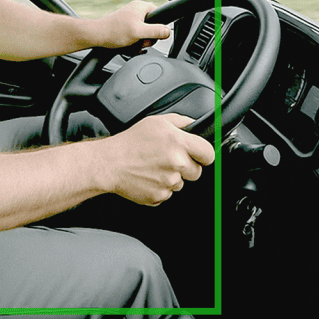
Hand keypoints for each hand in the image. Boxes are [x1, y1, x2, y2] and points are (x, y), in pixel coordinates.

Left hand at [94, 0, 170, 50]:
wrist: (97, 36)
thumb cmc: (114, 31)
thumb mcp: (139, 32)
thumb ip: (156, 31)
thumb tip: (168, 32)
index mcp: (141, 6)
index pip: (160, 15)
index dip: (158, 27)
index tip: (151, 34)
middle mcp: (136, 11)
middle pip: (153, 26)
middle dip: (148, 37)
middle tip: (140, 41)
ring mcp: (131, 19)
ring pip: (145, 33)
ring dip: (141, 42)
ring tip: (133, 44)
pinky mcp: (126, 27)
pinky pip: (137, 36)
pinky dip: (135, 43)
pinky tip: (130, 46)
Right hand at [97, 114, 216, 205]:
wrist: (109, 163)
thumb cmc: (130, 142)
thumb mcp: (156, 122)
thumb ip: (180, 121)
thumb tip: (194, 124)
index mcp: (178, 142)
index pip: (208, 154)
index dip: (204, 154)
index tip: (199, 155)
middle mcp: (176, 163)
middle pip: (197, 172)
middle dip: (187, 167)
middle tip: (169, 160)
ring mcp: (168, 182)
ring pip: (181, 183)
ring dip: (172, 177)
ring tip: (154, 167)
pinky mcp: (159, 196)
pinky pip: (168, 194)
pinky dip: (160, 188)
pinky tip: (149, 177)